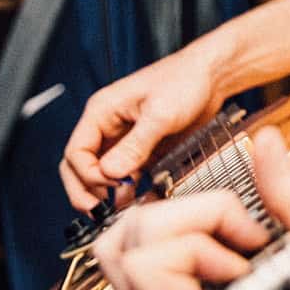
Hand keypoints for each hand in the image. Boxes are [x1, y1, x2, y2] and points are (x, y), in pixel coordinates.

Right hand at [60, 45, 220, 210]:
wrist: (212, 77)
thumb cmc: (185, 79)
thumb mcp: (160, 113)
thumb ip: (136, 145)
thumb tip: (112, 173)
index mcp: (102, 111)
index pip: (76, 151)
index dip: (88, 174)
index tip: (111, 185)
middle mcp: (109, 127)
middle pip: (79, 166)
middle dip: (84, 190)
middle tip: (98, 211)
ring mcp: (124, 140)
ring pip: (100, 174)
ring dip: (103, 194)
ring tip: (114, 213)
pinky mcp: (142, 150)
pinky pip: (124, 176)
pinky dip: (124, 192)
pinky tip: (132, 203)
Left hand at [94, 127, 289, 289]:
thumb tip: (264, 142)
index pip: (149, 260)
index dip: (205, 227)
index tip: (257, 241)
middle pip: (127, 243)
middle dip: (190, 216)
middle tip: (246, 235)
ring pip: (119, 246)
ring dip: (176, 223)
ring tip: (229, 242)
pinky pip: (132, 260)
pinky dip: (173, 236)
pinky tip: (221, 251)